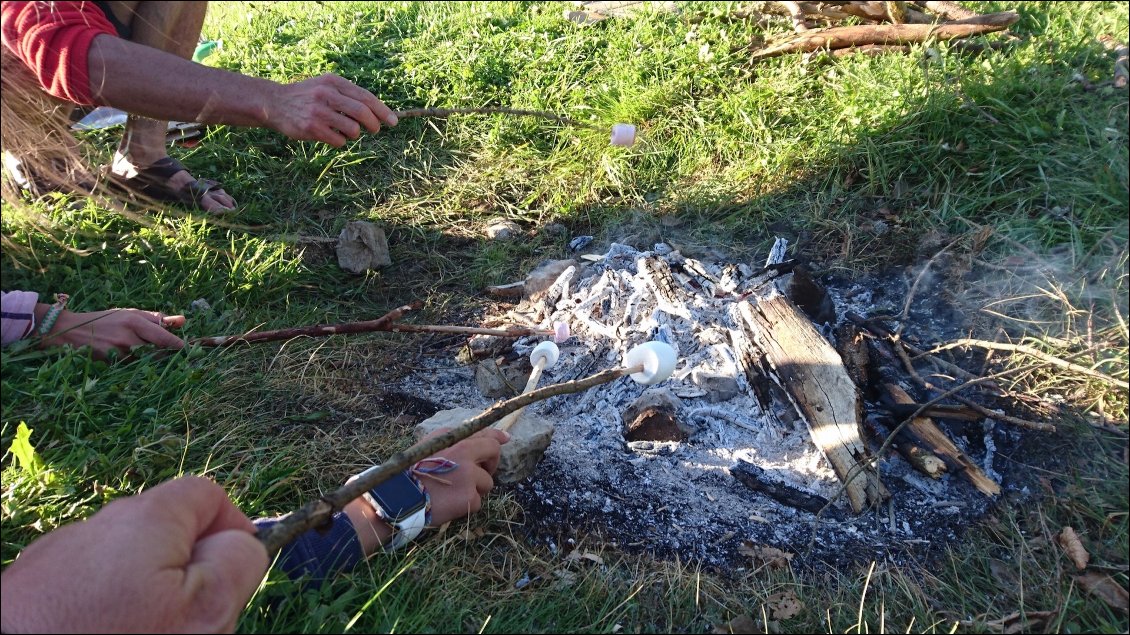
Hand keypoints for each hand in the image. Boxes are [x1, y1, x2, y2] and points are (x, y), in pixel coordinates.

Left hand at [0, 476, 267, 633]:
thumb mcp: (204, 612)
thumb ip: (237, 563)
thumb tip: (241, 541)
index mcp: (145, 518)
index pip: (208, 494)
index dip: (233, 530)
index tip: (234, 576)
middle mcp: (95, 526)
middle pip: (163, 534)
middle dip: (184, 573)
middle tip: (188, 625)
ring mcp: (53, 560)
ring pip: (120, 567)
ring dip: (139, 596)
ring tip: (140, 634)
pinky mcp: (26, 594)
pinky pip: (81, 591)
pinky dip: (97, 612)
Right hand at [41, 307, 184, 358]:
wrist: (70, 331)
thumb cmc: (105, 320)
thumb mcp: (130, 314)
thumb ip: (157, 318)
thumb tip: (183, 321)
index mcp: (134, 321)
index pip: (164, 337)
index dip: (177, 346)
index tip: (186, 350)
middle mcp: (128, 337)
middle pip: (157, 353)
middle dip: (164, 354)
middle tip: (168, 353)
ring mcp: (118, 352)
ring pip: (144, 362)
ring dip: (147, 360)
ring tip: (137, 352)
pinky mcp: (110, 364)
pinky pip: (130, 367)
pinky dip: (134, 364)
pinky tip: (125, 357)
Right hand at [265, 73, 397, 146]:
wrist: (274, 103)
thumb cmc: (307, 97)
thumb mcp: (326, 86)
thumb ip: (348, 95)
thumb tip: (378, 112)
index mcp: (333, 81)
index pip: (365, 97)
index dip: (382, 110)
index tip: (392, 121)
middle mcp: (326, 94)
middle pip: (363, 113)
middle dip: (374, 124)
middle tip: (375, 130)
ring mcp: (319, 111)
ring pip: (353, 129)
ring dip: (355, 134)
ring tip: (346, 131)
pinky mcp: (312, 128)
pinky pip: (339, 140)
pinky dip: (340, 141)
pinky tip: (331, 136)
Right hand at [343, 427, 508, 554]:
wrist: (398, 497)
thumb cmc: (410, 473)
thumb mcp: (428, 446)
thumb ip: (452, 440)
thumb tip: (474, 438)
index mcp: (453, 439)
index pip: (484, 432)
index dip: (497, 436)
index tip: (505, 439)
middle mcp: (464, 452)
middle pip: (493, 453)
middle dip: (490, 464)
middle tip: (480, 474)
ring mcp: (468, 475)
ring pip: (487, 482)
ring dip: (475, 489)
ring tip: (452, 493)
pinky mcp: (469, 497)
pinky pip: (477, 502)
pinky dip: (466, 505)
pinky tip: (449, 505)